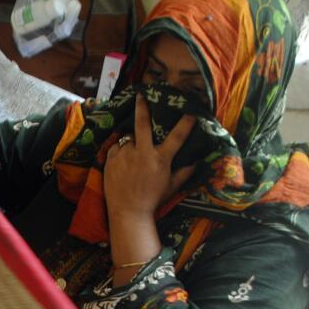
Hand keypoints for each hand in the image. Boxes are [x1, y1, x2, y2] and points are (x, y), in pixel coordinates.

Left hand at [103, 94, 195, 220]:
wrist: (128, 212)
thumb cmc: (152, 200)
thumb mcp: (171, 187)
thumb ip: (184, 173)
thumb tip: (197, 163)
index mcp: (160, 159)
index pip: (177, 136)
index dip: (186, 122)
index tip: (191, 111)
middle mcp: (142, 153)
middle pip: (143, 124)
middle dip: (143, 107)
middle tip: (141, 95)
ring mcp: (125, 155)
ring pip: (129, 140)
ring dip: (132, 144)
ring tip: (133, 158)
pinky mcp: (111, 160)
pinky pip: (116, 148)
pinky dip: (120, 152)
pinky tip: (123, 162)